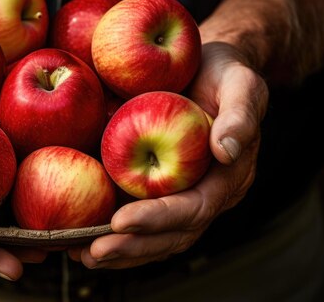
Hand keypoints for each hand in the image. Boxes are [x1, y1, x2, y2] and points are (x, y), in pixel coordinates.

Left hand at [68, 42, 268, 268]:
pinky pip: (137, 215)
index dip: (158, 219)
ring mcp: (179, 195)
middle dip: (133, 246)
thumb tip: (227, 150)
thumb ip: (240, 114)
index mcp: (226, 178)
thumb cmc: (224, 73)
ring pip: (153, 236)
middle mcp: (203, 194)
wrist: (207, 67)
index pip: (193, 209)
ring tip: (83, 256)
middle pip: (171, 235)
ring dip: (120, 250)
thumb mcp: (241, 82)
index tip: (120, 221)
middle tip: (93, 253)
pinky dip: (112, 231)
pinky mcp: (157, 188)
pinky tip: (82, 236)